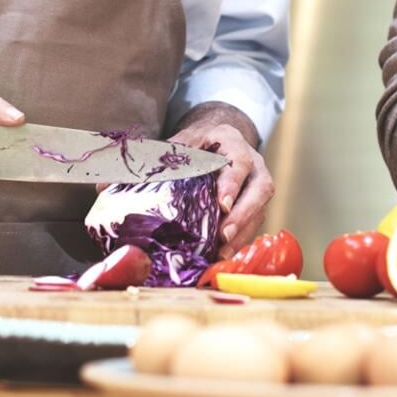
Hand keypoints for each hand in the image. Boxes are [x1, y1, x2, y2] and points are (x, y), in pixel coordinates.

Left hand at [169, 103, 271, 256]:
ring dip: (242, 233)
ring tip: (222, 253)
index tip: (222, 204)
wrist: (220, 141)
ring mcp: (258, 187)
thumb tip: (136, 177)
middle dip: (243, 214)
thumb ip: (170, 155)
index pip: (239, 162)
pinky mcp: (256, 206)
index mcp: (235, 145)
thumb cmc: (200, 144)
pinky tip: (222, 255)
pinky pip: (254, 225)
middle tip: (224, 234)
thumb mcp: (186, 141)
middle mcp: (254, 166)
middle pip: (260, 189)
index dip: (232, 184)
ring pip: (260, 211)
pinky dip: (240, 241)